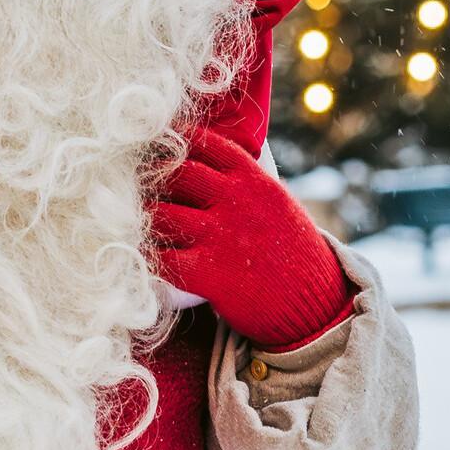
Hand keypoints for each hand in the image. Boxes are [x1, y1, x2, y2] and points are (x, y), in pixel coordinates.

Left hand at [146, 123, 357, 352]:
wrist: (316, 308)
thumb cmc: (297, 255)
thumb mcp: (280, 205)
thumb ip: (248, 184)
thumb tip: (212, 163)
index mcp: (254, 181)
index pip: (206, 145)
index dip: (178, 141)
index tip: (159, 142)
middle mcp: (234, 203)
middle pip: (176, 173)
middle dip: (152, 175)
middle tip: (134, 181)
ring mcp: (219, 238)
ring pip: (161, 214)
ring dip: (143, 216)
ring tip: (133, 219)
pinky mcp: (208, 275)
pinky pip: (162, 258)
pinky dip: (148, 256)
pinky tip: (143, 255)